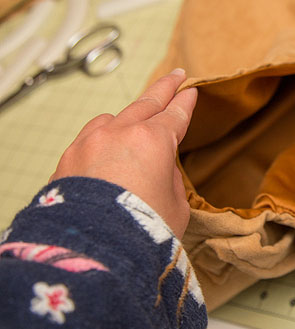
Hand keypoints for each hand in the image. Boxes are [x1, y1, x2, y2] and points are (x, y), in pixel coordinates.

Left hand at [51, 69, 197, 238]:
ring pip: (113, 119)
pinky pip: (90, 138)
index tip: (191, 91)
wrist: (91, 252)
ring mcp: (90, 142)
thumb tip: (158, 165)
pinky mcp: (68, 158)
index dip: (186, 102)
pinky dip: (102, 140)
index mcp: (154, 142)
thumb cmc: (142, 233)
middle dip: (163, 88)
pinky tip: (106, 151)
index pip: (176, 114)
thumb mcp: (176, 206)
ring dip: (127, 118)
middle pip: (146, 103)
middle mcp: (120, 134)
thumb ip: (170, 177)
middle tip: (175, 76)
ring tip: (135, 124)